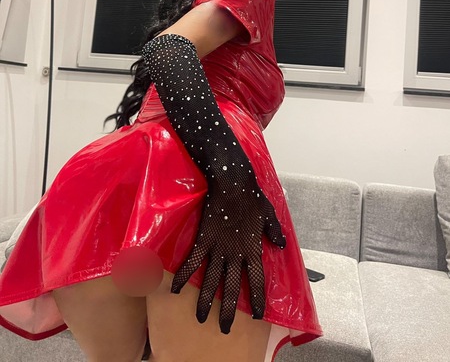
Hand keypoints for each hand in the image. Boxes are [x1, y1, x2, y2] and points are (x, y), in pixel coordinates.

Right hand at [171, 177, 285, 333]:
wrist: (232, 182)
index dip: (257, 301)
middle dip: (229, 312)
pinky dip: (183, 277)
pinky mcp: (203, 240)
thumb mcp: (269, 214)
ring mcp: (218, 248)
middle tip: (225, 329)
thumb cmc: (252, 196)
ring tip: (201, 318)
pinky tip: (175, 290)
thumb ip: (274, 232)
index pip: (257, 282)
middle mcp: (235, 254)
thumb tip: (281, 245)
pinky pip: (192, 262)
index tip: (257, 315)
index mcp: (253, 250)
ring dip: (206, 302)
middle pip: (232, 289)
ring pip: (211, 281)